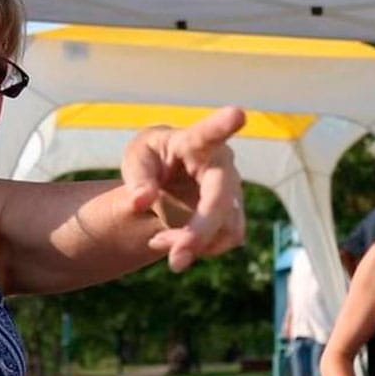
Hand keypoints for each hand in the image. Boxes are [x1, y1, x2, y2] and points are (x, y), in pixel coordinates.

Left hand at [121, 106, 245, 271]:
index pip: (209, 133)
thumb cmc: (152, 159)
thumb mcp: (136, 160)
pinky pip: (225, 240)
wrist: (169, 178)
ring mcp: (234, 191)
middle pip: (220, 201)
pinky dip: (198, 248)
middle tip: (175, 262)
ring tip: (157, 240)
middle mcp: (223, 164)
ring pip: (226, 228)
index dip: (224, 125)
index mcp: (194, 142)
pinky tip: (175, 243)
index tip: (238, 114)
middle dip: (199, 232)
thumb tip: (141, 201)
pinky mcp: (235, 214)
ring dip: (191, 244)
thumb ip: (137, 178)